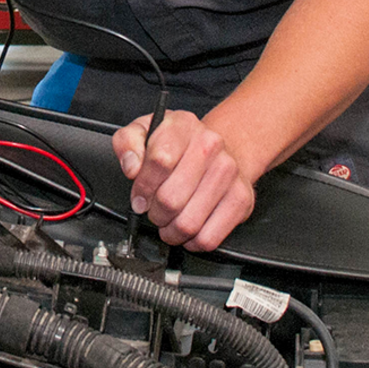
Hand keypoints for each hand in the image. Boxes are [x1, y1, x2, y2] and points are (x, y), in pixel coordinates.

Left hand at [111, 109, 254, 251]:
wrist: (220, 150)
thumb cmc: (179, 145)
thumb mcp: (145, 131)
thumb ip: (128, 142)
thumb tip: (131, 166)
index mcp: (184, 125)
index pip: (160, 161)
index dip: (143, 187)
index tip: (139, 197)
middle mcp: (210, 145)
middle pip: (171, 198)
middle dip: (155, 213)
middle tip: (154, 211)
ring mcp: (228, 172)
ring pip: (189, 223)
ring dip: (171, 231)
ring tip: (169, 222)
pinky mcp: (241, 199)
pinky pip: (209, 238)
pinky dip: (192, 242)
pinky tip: (188, 230)